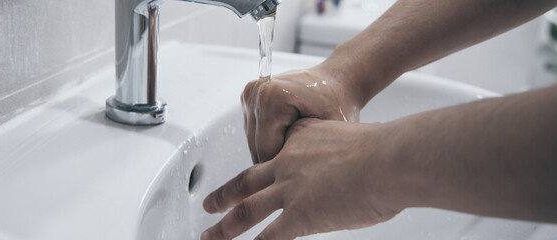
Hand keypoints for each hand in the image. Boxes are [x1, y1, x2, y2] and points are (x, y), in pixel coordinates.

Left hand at [201, 118, 400, 239]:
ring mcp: (290, 189)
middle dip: (225, 194)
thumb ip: (342, 159)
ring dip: (225, 226)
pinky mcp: (299, 215)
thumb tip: (350, 177)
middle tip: (208, 202)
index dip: (265, 167)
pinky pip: (270, 238)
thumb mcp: (355, 142)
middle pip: (246, 181)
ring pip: (246, 210)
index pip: (275, 155)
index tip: (260, 175)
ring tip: (209, 236)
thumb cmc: (386, 150)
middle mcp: (288, 162)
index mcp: (302, 140)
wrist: (390, 159)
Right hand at [242, 65, 360, 162]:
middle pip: (256, 148)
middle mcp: (257, 92)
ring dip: (273, 150)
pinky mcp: (249, 96)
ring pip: (253, 142)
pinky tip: (289, 136)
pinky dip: (270, 138)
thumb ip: (311, 159)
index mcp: (273, 98)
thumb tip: (294, 194)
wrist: (337, 81)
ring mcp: (250, 93)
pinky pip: (254, 132)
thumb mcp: (332, 133)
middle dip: (279, 160)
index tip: (305, 173)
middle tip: (303, 164)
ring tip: (298, 148)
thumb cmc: (339, 104)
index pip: (266, 153)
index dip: (286, 168)